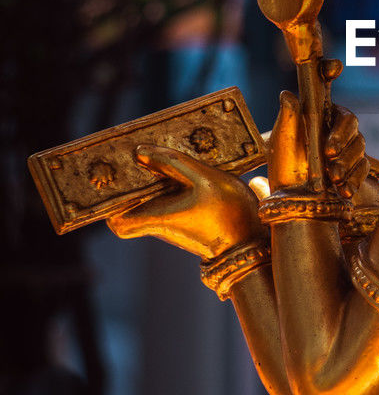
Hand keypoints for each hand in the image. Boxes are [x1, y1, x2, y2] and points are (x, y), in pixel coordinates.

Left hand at [108, 146, 264, 259]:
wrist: (252, 243)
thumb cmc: (228, 215)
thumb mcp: (204, 179)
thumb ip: (173, 162)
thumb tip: (141, 152)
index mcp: (156, 217)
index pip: (117, 221)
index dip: (110, 203)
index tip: (113, 177)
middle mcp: (160, 222)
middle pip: (133, 202)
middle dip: (132, 177)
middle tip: (137, 152)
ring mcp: (172, 221)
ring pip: (151, 198)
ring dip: (153, 176)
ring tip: (159, 151)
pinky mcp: (185, 218)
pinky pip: (168, 197)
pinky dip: (170, 181)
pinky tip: (181, 163)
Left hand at [268, 92, 368, 199]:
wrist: (291, 197)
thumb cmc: (285, 163)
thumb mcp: (283, 140)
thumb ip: (287, 117)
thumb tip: (286, 95)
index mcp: (324, 117)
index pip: (336, 104)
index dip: (334, 80)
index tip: (330, 82)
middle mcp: (340, 131)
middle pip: (352, 127)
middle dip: (341, 140)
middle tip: (329, 153)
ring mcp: (350, 151)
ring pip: (359, 149)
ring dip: (347, 163)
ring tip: (333, 178)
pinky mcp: (356, 171)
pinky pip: (363, 171)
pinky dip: (354, 180)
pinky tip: (344, 190)